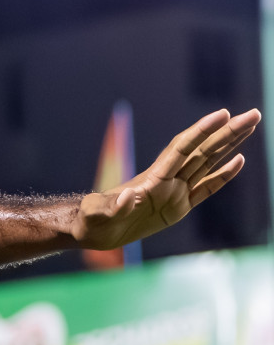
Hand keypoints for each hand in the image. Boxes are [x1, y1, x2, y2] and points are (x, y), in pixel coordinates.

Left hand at [72, 108, 260, 249]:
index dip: (202, 131)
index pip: (182, 148)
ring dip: (230, 145)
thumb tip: (131, 196)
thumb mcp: (99, 214)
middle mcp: (167, 179)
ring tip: (250, 126)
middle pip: (203, 150)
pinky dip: (223, 175)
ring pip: (208, 163)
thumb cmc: (91, 220)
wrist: (91, 230)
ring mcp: (174, 192)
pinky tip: (239, 161)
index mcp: (152, 178)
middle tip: (253, 114)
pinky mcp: (177, 207)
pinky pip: (206, 188)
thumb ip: (114, 207)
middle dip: (227, 132)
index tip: (223, 114)